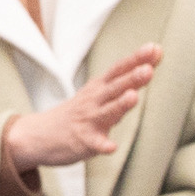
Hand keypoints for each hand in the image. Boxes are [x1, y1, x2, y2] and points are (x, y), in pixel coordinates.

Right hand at [0, 48, 160, 195]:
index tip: (154, 49)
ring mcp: (88, 121)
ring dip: (120, 104)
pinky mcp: (83, 141)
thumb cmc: (78, 113)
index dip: (136, 59)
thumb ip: (124, 82)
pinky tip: (111, 147)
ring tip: (133, 97)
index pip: (119, 70)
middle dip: (132, 78)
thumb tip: (151, 64)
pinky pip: (95, 144)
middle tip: (148, 70)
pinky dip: (103, 145)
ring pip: (106, 112)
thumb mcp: (98, 92)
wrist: (39, 135)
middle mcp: (94, 101)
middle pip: (115, 87)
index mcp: (99, 88)